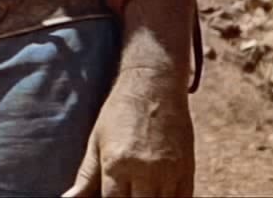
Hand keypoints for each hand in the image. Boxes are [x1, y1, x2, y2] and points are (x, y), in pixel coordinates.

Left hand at [62, 64, 193, 196]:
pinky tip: (158, 194)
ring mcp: (168, 173)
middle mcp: (144, 172)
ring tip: (138, 191)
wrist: (154, 86)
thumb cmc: (119, 112)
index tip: (107, 196)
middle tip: (125, 192)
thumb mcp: (96, 141)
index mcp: (116, 165)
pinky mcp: (186, 171)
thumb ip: (85, 177)